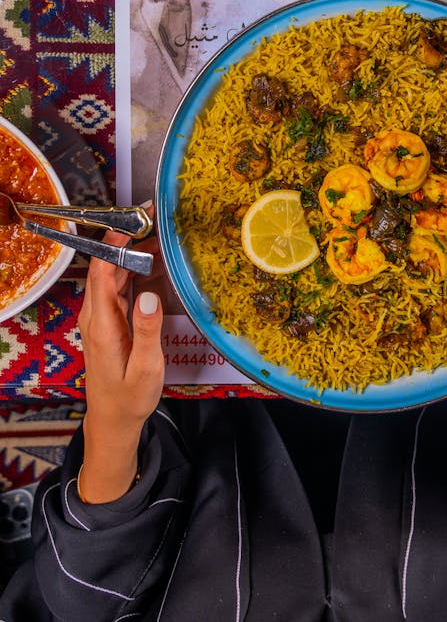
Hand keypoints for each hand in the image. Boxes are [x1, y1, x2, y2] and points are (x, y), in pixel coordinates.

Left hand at [77, 225, 164, 501]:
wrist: (113, 421)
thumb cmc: (130, 397)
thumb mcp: (145, 369)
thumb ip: (148, 331)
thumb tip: (150, 294)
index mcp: (102, 324)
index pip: (101, 271)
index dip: (114, 241)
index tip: (135, 220)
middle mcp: (96, 316)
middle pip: (105, 266)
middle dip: (126, 238)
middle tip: (153, 217)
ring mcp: (101, 317)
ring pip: (112, 275)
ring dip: (131, 252)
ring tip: (157, 233)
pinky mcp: (108, 322)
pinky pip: (118, 287)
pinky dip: (133, 270)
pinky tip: (153, 263)